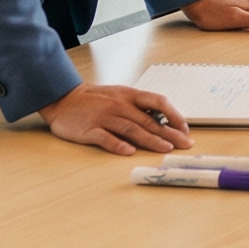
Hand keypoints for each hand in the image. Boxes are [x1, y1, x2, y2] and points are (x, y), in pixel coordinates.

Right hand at [38, 82, 191, 155]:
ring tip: (165, 148)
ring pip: (131, 129)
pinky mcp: (89, 129)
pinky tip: (129, 152)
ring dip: (150, 139)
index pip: (157, 102)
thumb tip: (164, 121)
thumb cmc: (96, 100)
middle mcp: (119, 105)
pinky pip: (105, 137)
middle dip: (169, 133)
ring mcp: (104, 117)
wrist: (64, 98)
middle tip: (185, 144)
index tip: (185, 128)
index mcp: (129, 96)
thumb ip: (139, 107)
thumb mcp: (120, 96)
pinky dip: (118, 144)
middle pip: (148, 120)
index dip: (174, 115)